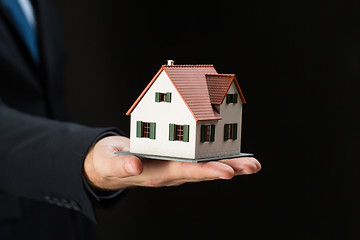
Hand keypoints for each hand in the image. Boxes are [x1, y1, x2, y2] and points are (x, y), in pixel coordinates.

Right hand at [84, 136, 260, 189]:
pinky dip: (215, 154)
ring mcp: (174, 166)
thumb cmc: (108, 161)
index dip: (206, 171)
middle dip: (229, 169)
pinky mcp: (174, 158)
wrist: (107, 164)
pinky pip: (198, 157)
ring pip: (204, 165)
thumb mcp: (109, 162)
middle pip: (202, 171)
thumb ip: (121, 165)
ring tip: (251, 163)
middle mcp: (170, 171)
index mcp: (155, 172)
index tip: (227, 172)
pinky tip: (231, 154)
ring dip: (229, 164)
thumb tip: (135, 167)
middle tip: (252, 166)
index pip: (184, 172)